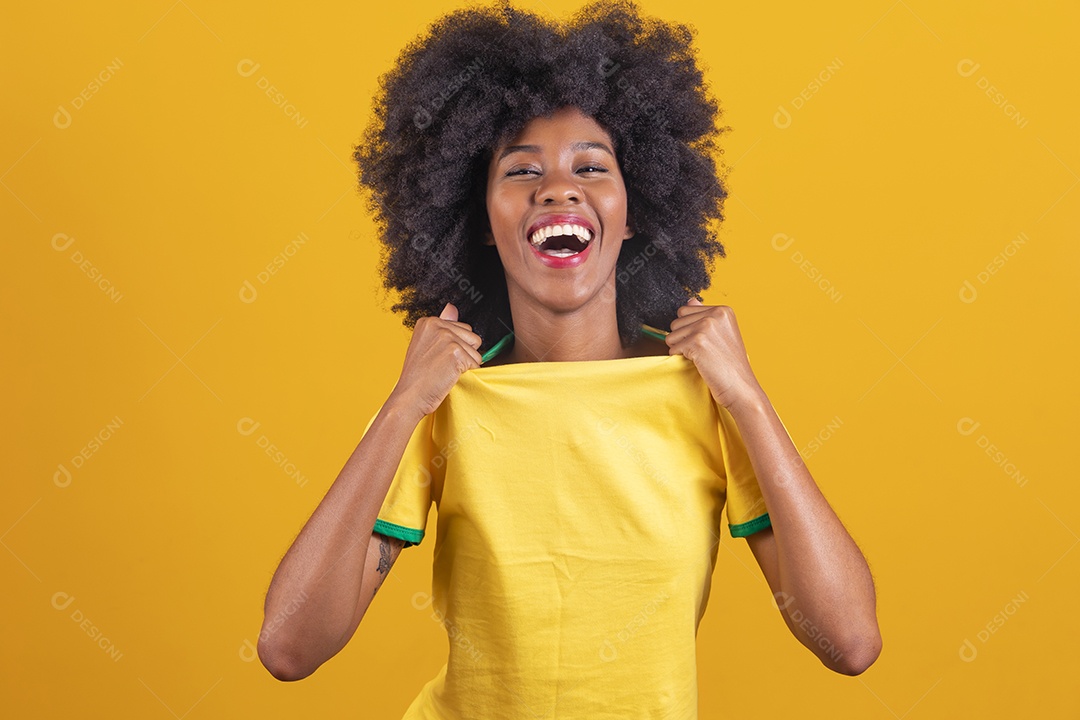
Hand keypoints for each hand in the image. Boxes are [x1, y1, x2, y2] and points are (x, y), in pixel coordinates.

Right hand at [388, 302, 482, 417]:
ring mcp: (447, 338)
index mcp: (429, 322)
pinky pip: (476, 363)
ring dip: (466, 364)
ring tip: (445, 371)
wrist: (410, 397)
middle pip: (473, 337)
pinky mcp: (456, 353)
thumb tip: (452, 307)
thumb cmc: (417, 377)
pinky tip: (449, 376)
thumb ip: (442, 325)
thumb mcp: (426, 344)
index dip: (455, 347)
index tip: (438, 357)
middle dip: (464, 353)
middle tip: (442, 365)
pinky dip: (467, 373)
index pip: (462, 329)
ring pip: (476, 351)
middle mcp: (437, 326)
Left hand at [665, 297, 764, 411]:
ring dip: (680, 348)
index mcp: (723, 310)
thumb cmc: (730, 364)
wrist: (741, 387)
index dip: (688, 328)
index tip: (704, 341)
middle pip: (676, 321)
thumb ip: (705, 315)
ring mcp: (706, 327)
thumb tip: (690, 300)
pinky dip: (680, 357)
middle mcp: (715, 314)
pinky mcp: (697, 342)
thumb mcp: (722, 333)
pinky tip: (698, 363)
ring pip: (672, 334)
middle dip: (682, 338)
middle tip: (702, 351)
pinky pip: (673, 347)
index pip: (685, 310)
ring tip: (700, 357)